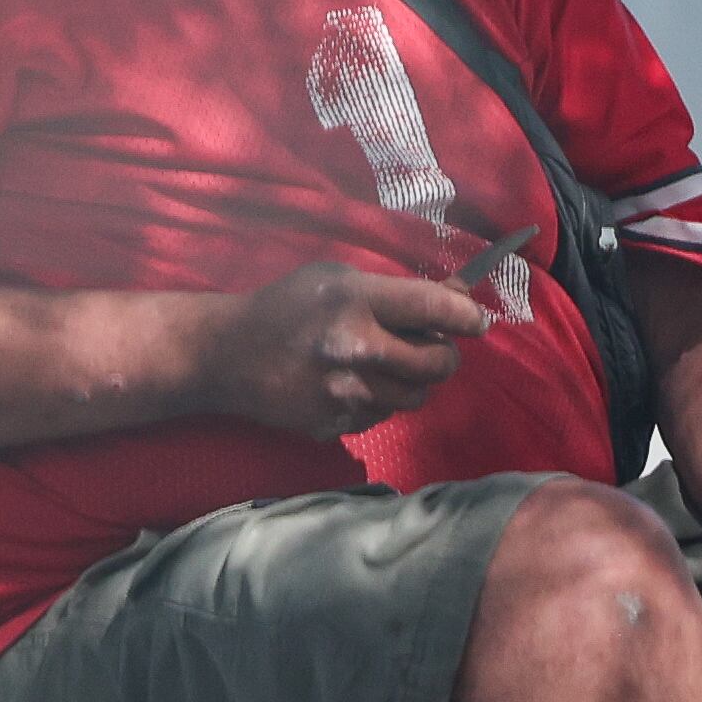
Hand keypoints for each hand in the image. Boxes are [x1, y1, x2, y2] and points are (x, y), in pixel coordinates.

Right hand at [195, 262, 492, 439]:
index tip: (476, 322)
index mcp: (356, 300)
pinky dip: (379, 401)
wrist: (225, 355)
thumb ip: (393, 291)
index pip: (438, 309)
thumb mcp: (336, 280)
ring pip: (417, 396)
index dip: (467, 316)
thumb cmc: (285, 307)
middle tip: (432, 347)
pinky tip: (351, 384)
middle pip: (439, 362)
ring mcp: (345, 391)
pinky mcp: (335, 422)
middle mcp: (355, 347)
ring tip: (386, 366)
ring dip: (412, 381)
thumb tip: (457, 298)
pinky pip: (383, 415)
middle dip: (444, 354)